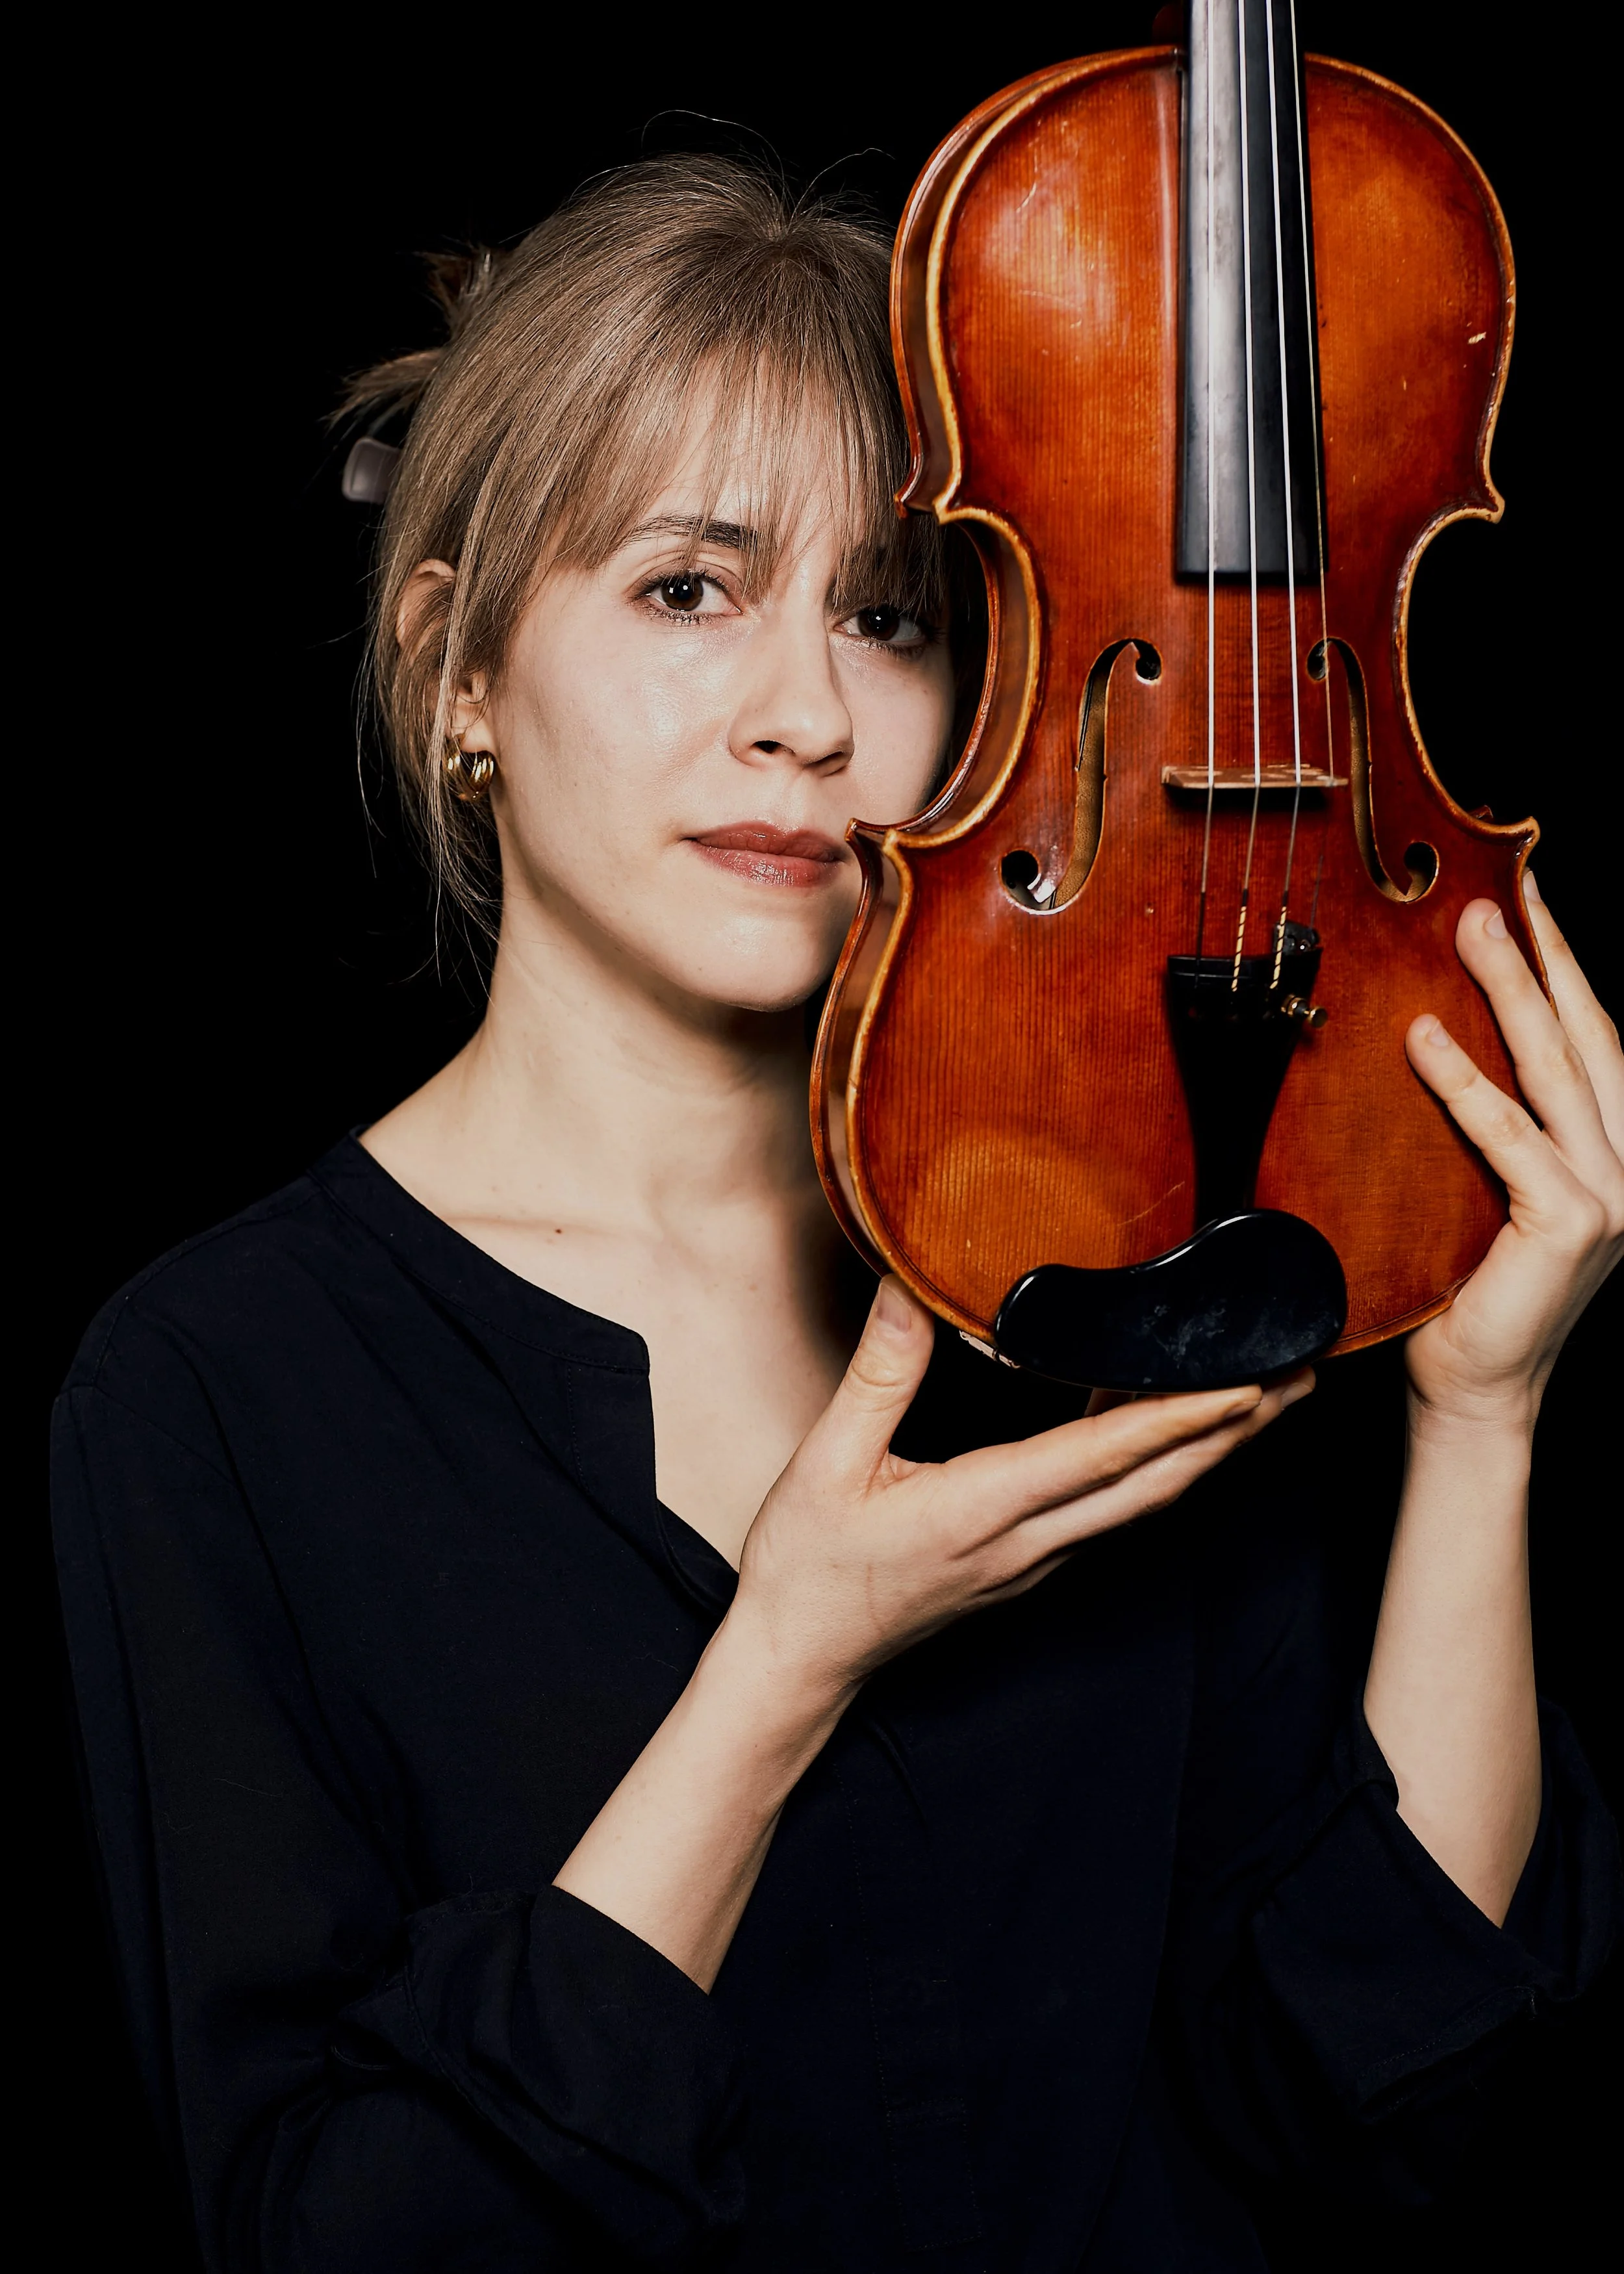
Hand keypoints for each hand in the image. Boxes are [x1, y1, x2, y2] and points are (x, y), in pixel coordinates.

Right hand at [731, 1276, 1305, 1700]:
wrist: (799, 1658)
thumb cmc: (809, 1566)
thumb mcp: (829, 1461)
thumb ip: (879, 1373)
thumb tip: (907, 1287)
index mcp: (982, 1510)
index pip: (1102, 1458)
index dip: (1180, 1420)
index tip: (1247, 1386)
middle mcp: (1026, 1543)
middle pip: (1155, 1486)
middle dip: (1235, 1433)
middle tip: (1298, 1379)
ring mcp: (1032, 1561)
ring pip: (1142, 1503)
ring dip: (1207, 1451)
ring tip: (1262, 1396)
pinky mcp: (1024, 1565)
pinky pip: (1109, 1510)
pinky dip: (1155, 1466)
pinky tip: (1159, 1424)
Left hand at [1403, 880, 1623, 1429]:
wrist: (1468, 1390)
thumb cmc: (1455, 1293)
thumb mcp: (1471, 1191)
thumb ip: (1477, 1127)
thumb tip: (1421, 1032)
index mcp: (1606, 1153)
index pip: (1588, 1038)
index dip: (1563, 962)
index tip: (1526, 894)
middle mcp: (1623, 1167)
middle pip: (1582, 1035)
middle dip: (1542, 954)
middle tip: (1495, 887)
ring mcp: (1608, 1196)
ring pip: (1553, 1069)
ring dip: (1511, 989)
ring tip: (1469, 927)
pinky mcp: (1571, 1225)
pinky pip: (1510, 1136)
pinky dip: (1465, 1083)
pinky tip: (1424, 1038)